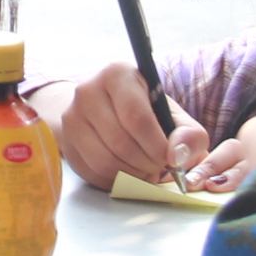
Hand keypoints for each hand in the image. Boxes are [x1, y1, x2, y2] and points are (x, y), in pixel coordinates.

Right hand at [45, 61, 206, 189]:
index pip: (136, 117)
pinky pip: (92, 172)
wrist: (109, 111)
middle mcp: (87, 90)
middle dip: (145, 163)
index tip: (168, 158)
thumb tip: (176, 155)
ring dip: (131, 175)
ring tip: (145, 171)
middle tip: (157, 167)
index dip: (155, 145)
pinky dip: (115, 181)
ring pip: (104, 160)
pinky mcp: (66, 142)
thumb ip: (189, 135)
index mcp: (117, 74)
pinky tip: (127, 174)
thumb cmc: (148, 112)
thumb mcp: (175, 116)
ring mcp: (71, 117)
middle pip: (120, 142)